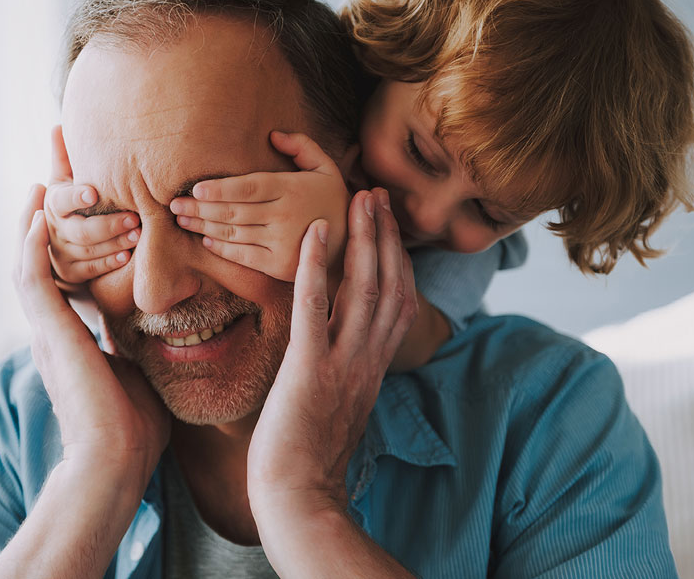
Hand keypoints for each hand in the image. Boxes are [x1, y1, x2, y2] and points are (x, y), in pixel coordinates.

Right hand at [14, 183, 168, 477]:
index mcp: (73, 333)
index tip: (84, 199)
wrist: (117, 461)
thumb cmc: (134, 427)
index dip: (70, 234)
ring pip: (28, 259)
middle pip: (42, 254)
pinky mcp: (49, 333)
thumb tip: (158, 330)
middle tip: (53, 165)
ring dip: (36, 217)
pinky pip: (31, 278)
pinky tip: (36, 214)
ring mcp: (47, 329)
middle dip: (48, 211)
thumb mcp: (138, 369)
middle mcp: (54, 325)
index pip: (68, 270)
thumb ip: (136, 344)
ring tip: (43, 174)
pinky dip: (30, 245)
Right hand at [44, 125, 141, 290]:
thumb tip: (58, 125)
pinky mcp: (72, 273)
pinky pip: (91, 270)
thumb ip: (64, 157)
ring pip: (88, 251)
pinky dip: (109, 262)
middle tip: (135, 217)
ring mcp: (61, 254)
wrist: (59, 243)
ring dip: (115, 243)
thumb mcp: (64, 181)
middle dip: (108, 225)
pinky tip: (128, 256)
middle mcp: (53, 230)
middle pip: (79, 231)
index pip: (62, 200)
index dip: (77, 196)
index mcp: (52, 203)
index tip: (94, 193)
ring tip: (139, 234)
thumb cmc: (71, 204)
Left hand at [169, 130, 349, 281]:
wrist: (353, 245)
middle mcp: (284, 216)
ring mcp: (281, 243)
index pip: (249, 188)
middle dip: (200, 208)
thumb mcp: (326, 168)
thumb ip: (301, 147)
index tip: (195, 188)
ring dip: (203, 226)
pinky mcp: (279, 266)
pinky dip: (222, 248)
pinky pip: (243, 256)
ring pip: (234, 233)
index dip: (220, 189)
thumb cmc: (333, 201)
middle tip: (173, 203)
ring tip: (182, 219)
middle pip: (234, 211)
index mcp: (292, 189)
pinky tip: (206, 239)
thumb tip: (272, 135)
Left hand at [246, 188, 416, 520]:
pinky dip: (314, 267)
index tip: (388, 227)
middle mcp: (366, 362)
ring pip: (363, 291)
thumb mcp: (339, 406)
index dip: (396, 261)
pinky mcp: (309, 371)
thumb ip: (346, 372)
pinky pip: (314, 310)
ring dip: (363, 240)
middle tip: (378, 195)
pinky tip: (314, 232)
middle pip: (389, 288)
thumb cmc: (307, 457)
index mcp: (372, 369)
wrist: (296, 498)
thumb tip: (338, 350)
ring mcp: (342, 365)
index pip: (397, 305)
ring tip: (360, 199)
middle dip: (386, 238)